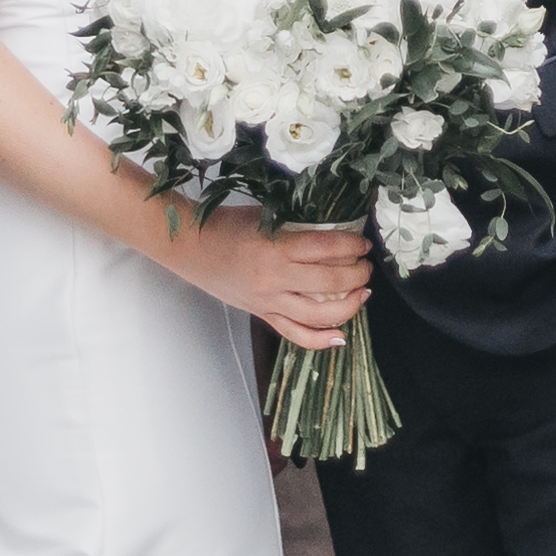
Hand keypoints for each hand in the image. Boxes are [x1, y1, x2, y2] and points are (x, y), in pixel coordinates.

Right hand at [174, 213, 377, 349]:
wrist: (188, 248)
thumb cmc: (225, 225)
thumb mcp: (264, 216)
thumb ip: (296, 225)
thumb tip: (333, 228)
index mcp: (276, 247)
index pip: (327, 248)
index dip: (352, 245)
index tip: (364, 243)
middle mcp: (275, 278)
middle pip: (330, 282)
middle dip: (357, 274)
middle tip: (367, 266)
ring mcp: (269, 301)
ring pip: (318, 314)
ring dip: (349, 306)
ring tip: (362, 293)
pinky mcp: (262, 314)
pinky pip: (295, 333)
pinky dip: (320, 339)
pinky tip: (340, 335)